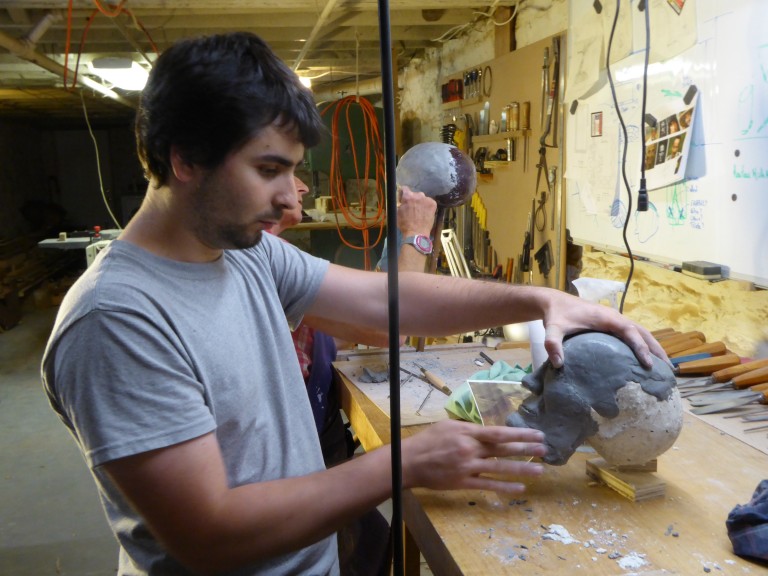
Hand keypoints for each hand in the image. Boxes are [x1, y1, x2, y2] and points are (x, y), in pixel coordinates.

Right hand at [398, 186, 436, 236]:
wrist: (416, 233)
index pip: (405, 188)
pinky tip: (425, 213)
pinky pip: (429, 202)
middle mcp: (418, 195)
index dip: (403, 193)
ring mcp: (427, 199)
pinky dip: (427, 206)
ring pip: (423, 198)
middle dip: (413, 199)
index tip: (403, 198)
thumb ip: (399, 203)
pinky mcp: (433, 204)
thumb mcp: (396, 212)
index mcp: (408, 196)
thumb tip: (400, 200)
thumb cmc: (404, 224)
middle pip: (415, 194)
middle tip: (412, 208)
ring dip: (420, 202)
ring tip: (420, 212)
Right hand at [401, 419, 546, 493]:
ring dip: (522, 469)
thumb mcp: (448, 426)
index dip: (519, 434)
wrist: (409, 462)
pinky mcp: (464, 483)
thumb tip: (487, 431)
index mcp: (467, 433)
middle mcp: (470, 449)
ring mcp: (468, 467)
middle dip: (526, 449)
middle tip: (545, 449)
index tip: (536, 434)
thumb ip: (469, 429)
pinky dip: (505, 487)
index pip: (499, 432)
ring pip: (500, 468)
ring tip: (540, 470)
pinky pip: (488, 486)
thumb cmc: (428, 441)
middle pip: (503, 449)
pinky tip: (520, 488)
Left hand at [541, 289, 667, 369]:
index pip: (629, 331)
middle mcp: (615, 317)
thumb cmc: (556, 315)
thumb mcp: (552, 328)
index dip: (640, 347)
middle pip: (643, 332)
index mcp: (606, 317)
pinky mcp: (612, 325)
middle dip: (656, 349)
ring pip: (641, 333)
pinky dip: (644, 346)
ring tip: (665, 367)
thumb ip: (553, 344)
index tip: (648, 364)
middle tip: (668, 369)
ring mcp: (615, 321)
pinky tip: (647, 360)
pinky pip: (633, 335)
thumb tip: (559, 364)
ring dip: (654, 348)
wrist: (554, 302)